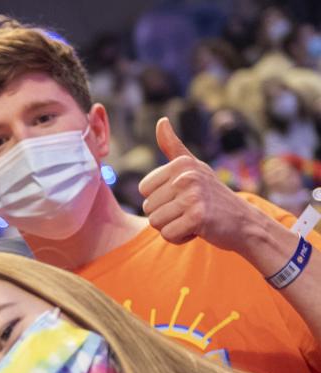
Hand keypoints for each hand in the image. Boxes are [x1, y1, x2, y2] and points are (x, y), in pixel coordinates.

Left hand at [139, 118, 266, 254]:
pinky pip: (168, 234)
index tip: (181, 197)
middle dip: (165, 215)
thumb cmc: (212, 195)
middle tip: (189, 211)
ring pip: (155, 222)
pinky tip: (197, 230)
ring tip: (192, 219)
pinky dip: (179, 238)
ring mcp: (193, 196)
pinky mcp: (198, 217)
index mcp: (182, 164)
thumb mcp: (194, 168)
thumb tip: (161, 120)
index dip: (159, 199)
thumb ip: (173, 147)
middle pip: (148, 207)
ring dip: (171, 227)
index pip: (143, 189)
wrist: (243, 221)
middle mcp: (187, 177)